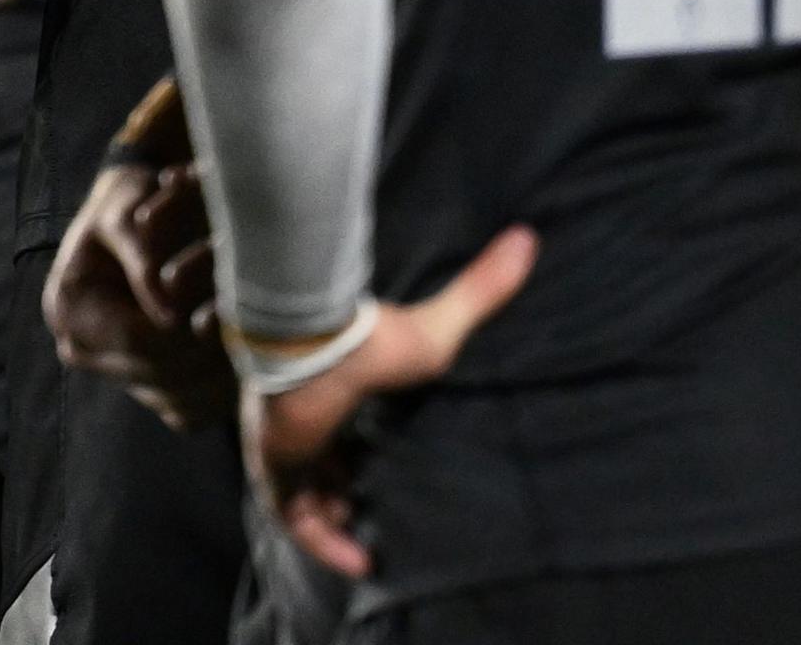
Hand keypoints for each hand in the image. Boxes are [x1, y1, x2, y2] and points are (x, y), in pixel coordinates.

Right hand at [44, 160, 233, 430]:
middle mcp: (81, 349)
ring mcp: (114, 374)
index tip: (227, 308)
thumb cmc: (131, 201)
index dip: (184, 330)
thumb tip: (167, 312)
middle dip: (209, 351)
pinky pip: (191, 411)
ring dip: (222, 375)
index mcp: (68, 308)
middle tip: (252, 322)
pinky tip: (242, 355)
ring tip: (252, 336)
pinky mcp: (146, 389)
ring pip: (180, 401)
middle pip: (160, 375)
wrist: (135, 217)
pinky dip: (221, 391)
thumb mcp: (126, 208)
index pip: (136, 339)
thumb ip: (141, 255)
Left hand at [244, 224, 536, 578]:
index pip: (329, 419)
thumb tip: (526, 238)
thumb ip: (479, 290)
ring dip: (330, 517)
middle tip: (369, 506)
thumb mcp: (435, 327)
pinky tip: (358, 562)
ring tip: (366, 542)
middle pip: (311, 459)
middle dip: (336, 486)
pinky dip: (323, 542)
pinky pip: (293, 518)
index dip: (348, 445)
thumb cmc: (367, 340)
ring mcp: (276, 441)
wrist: (307, 346)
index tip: (370, 468)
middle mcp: (292, 414)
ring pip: (297, 492)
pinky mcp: (274, 469)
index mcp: (321, 384)